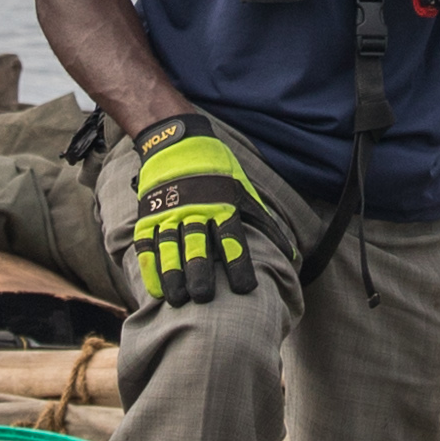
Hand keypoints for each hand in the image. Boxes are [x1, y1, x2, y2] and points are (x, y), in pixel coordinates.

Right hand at [123, 114, 266, 306]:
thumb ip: (264, 222)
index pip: (231, 238)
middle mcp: (194, 209)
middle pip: (197, 246)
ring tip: (178, 300)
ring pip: (170, 248)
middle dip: (200, 273)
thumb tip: (292, 254)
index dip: (238, 263)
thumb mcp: (243, 191)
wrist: (176, 140)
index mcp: (221, 204)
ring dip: (173, 275)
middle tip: (203, 297)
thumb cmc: (217, 171)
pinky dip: (151, 267)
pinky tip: (156, 290)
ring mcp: (168, 212)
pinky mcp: (148, 215)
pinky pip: (147, 244)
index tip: (245, 289)